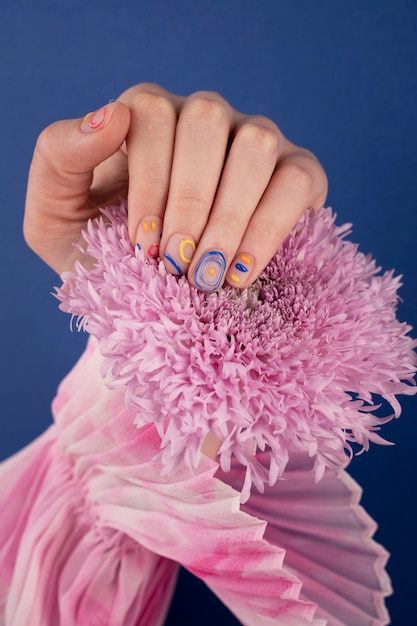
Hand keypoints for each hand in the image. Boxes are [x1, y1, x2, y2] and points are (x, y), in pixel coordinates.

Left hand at [24, 83, 327, 289]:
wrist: (149, 299)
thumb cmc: (101, 253)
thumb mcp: (55, 213)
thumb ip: (59, 156)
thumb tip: (111, 115)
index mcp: (147, 118)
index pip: (151, 112)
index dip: (148, 180)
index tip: (141, 245)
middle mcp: (204, 119)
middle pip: (205, 119)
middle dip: (188, 200)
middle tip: (174, 263)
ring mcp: (254, 141)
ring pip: (256, 145)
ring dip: (228, 217)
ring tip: (207, 276)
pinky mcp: (297, 174)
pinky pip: (297, 180)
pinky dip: (270, 228)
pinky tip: (241, 272)